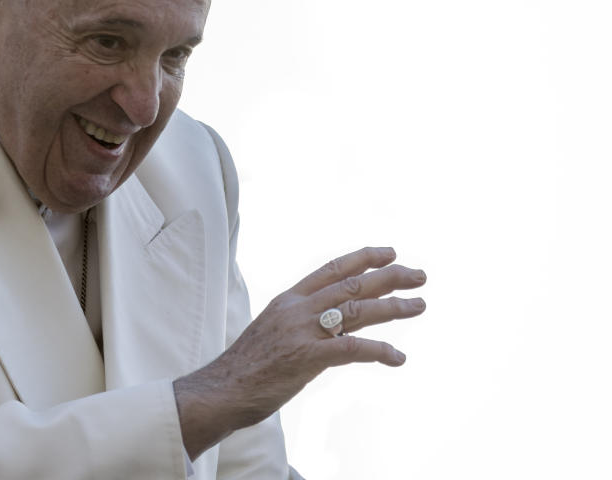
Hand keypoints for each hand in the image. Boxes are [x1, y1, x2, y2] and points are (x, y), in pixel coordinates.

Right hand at [174, 247, 426, 458]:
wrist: (220, 390)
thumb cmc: (246, 367)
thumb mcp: (273, 331)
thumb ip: (301, 323)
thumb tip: (331, 327)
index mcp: (289, 299)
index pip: (331, 269)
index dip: (363, 258)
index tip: (390, 253)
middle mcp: (297, 309)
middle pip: (352, 285)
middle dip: (390, 277)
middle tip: (420, 275)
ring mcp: (301, 332)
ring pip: (357, 310)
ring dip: (394, 308)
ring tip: (419, 305)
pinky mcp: (306, 358)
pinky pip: (352, 349)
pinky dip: (379, 351)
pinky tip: (398, 357)